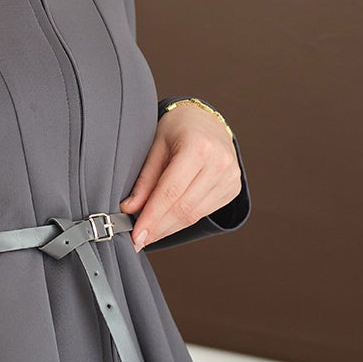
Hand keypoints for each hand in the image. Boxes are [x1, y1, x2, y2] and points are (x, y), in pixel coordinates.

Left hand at [119, 102, 240, 248]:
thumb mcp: (155, 146)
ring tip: (149, 232)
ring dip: (169, 228)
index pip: (170, 192)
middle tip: (137, 240)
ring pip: (195, 215)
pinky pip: (204, 212)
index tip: (136, 237)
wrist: (205, 121)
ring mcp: (230, 177)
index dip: (152, 217)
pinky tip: (168, 223)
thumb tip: (129, 210)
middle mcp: (219, 162)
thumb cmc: (177, 128)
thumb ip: (144, 180)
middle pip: (184, 208)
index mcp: (198, 147)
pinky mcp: (233, 188)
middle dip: (158, 228)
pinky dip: (183, 221)